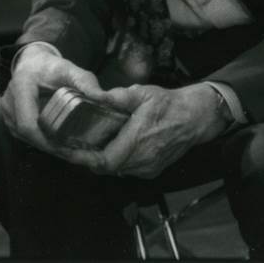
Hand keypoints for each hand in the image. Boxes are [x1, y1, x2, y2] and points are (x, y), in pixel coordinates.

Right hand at [0, 45, 103, 154]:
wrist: (32, 64)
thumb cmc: (50, 67)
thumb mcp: (69, 69)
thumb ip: (86, 82)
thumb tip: (106, 100)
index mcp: (21, 87)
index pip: (28, 124)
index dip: (49, 142)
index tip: (74, 150)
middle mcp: (10, 104)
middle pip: (30, 137)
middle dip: (57, 150)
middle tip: (86, 158)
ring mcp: (8, 115)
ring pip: (30, 141)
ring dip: (54, 150)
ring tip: (82, 156)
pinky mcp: (12, 123)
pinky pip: (30, 139)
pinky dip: (49, 145)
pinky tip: (69, 149)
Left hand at [57, 82, 227, 178]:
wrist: (195, 118)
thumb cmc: (169, 104)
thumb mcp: (142, 93)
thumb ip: (117, 97)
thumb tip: (95, 94)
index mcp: (137, 142)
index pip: (105, 161)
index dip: (84, 159)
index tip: (68, 152)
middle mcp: (142, 160)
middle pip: (107, 167)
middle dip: (88, 159)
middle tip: (71, 147)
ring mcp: (148, 167)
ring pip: (117, 170)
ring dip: (101, 161)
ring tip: (84, 147)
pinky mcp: (153, 168)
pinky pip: (128, 169)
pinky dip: (115, 161)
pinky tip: (107, 147)